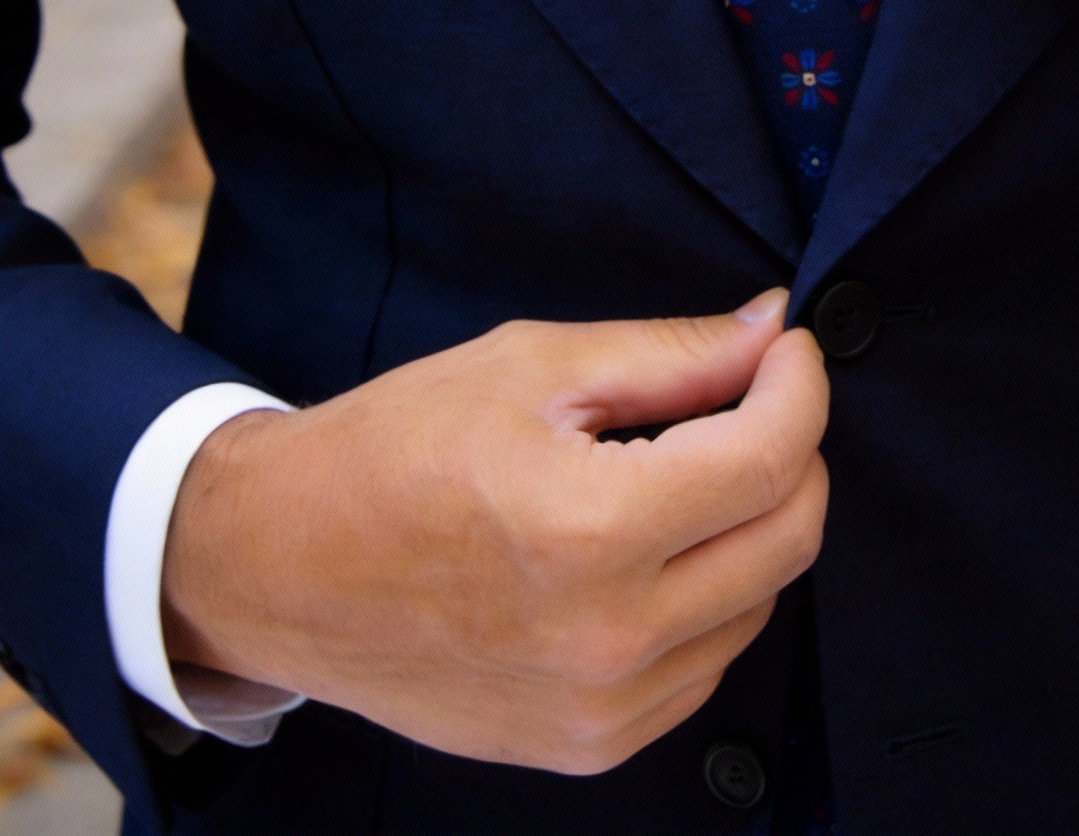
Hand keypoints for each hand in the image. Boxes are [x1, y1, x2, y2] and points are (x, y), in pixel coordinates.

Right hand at [161, 294, 827, 774]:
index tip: (787, 349)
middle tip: (751, 397)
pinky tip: (654, 545)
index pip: (772, 457)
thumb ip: (673, 354)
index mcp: (590, 530)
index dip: (801, 386)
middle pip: (790, 536)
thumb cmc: (394, 448)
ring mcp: (598, 710)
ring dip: (753, 525)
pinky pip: (706, 664)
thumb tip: (774, 331)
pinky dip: (711, 596)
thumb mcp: (533, 364)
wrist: (277, 567)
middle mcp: (606, 638)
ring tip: (686, 468)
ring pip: (760, 602)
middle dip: (794, 450)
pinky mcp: (586, 747)